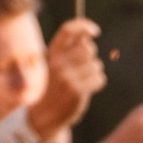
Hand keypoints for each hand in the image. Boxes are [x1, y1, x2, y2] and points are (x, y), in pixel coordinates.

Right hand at [30, 19, 104, 137]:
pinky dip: (97, 83)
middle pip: (88, 48)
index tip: (95, 31)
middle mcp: (58, 63)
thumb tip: (88, 36)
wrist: (43, 115)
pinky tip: (87, 89)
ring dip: (94, 72)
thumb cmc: (53, 88)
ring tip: (83, 81)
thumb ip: (67, 51)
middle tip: (85, 67)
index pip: (68, 30)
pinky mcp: (76, 90)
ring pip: (96, 64)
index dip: (84, 26)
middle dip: (92, 56)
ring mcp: (66, 76)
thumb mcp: (54, 66)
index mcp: (51, 53)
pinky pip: (99, 79)